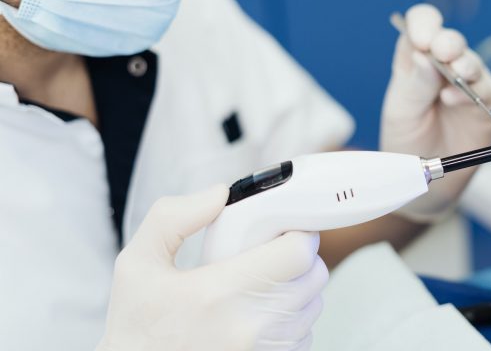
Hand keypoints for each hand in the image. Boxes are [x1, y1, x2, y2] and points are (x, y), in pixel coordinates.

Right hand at [96, 185, 326, 350]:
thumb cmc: (137, 324)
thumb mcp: (137, 264)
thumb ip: (174, 218)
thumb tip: (219, 194)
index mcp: (219, 292)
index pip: (298, 252)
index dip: (298, 233)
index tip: (281, 229)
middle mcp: (250, 325)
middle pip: (315, 276)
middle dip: (300, 257)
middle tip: (273, 252)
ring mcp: (264, 350)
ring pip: (314, 306)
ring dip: (299, 289)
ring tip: (264, 285)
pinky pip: (305, 335)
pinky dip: (292, 321)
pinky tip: (261, 314)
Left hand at [381, 4, 490, 221]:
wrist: (427, 182)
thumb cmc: (408, 142)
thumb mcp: (401, 113)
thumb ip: (413, 85)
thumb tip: (424, 55)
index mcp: (416, 60)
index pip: (422, 25)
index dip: (424, 24)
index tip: (423, 39)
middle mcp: (443, 67)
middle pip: (449, 40)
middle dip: (447, 42)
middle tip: (442, 52)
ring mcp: (467, 84)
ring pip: (471, 62)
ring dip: (464, 64)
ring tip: (455, 74)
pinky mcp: (486, 105)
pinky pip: (485, 90)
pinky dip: (471, 92)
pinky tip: (456, 98)